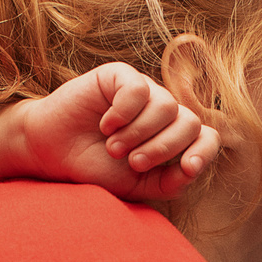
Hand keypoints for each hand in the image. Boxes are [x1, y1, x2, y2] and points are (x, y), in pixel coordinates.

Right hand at [12, 63, 218, 200]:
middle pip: (189, 122)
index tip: (187, 169)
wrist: (53, 153)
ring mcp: (143, 91)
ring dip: (139, 134)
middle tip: (133, 162)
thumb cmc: (96, 168)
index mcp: (172, 136)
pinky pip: (138, 90)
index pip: (207, 137)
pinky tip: (106, 125)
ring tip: (114, 147)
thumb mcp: (137, 185)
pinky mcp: (119, 76)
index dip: (204, 152)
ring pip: (166, 106)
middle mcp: (162, 111)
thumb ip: (169, 183)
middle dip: (163, 148)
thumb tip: (192, 167)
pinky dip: (123, 114)